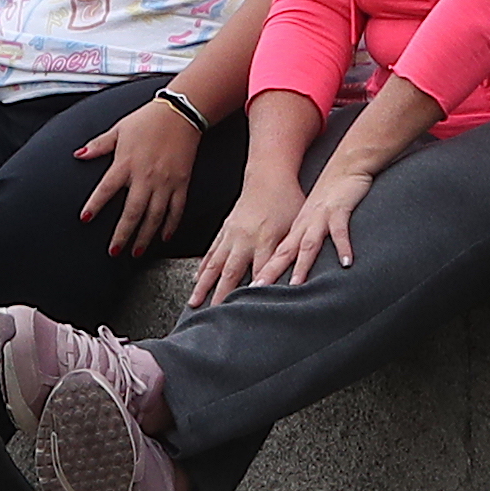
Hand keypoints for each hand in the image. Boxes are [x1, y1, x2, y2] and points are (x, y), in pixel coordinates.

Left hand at [72, 92, 205, 253]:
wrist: (180, 113)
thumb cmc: (147, 120)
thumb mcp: (118, 130)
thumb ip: (98, 146)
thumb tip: (78, 154)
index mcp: (126, 163)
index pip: (106, 189)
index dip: (94, 205)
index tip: (85, 219)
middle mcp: (145, 176)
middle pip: (132, 212)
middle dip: (122, 234)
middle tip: (114, 251)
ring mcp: (165, 182)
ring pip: (154, 217)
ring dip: (144, 237)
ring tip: (136, 252)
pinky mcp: (181, 183)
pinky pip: (176, 210)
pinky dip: (170, 226)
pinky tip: (163, 237)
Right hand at [188, 170, 301, 311]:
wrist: (269, 174)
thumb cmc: (288, 201)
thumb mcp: (295, 227)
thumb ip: (289, 253)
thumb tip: (291, 277)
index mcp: (264, 240)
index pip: (258, 274)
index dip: (251, 294)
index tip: (243, 313)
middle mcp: (244, 239)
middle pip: (229, 273)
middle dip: (219, 296)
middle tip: (211, 315)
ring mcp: (231, 234)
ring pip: (214, 264)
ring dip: (203, 285)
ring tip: (193, 302)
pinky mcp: (226, 228)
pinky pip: (212, 250)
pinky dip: (203, 266)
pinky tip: (197, 278)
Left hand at [253, 155, 371, 290]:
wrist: (345, 165)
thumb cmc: (330, 195)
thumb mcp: (313, 220)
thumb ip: (305, 242)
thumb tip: (296, 266)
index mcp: (296, 229)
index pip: (274, 255)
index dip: (262, 272)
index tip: (248, 290)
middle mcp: (303, 225)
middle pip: (283, 252)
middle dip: (270, 272)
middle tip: (256, 290)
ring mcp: (319, 217)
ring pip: (308, 244)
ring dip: (302, 265)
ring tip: (296, 285)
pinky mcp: (338, 210)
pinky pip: (340, 231)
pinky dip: (343, 247)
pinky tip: (347, 263)